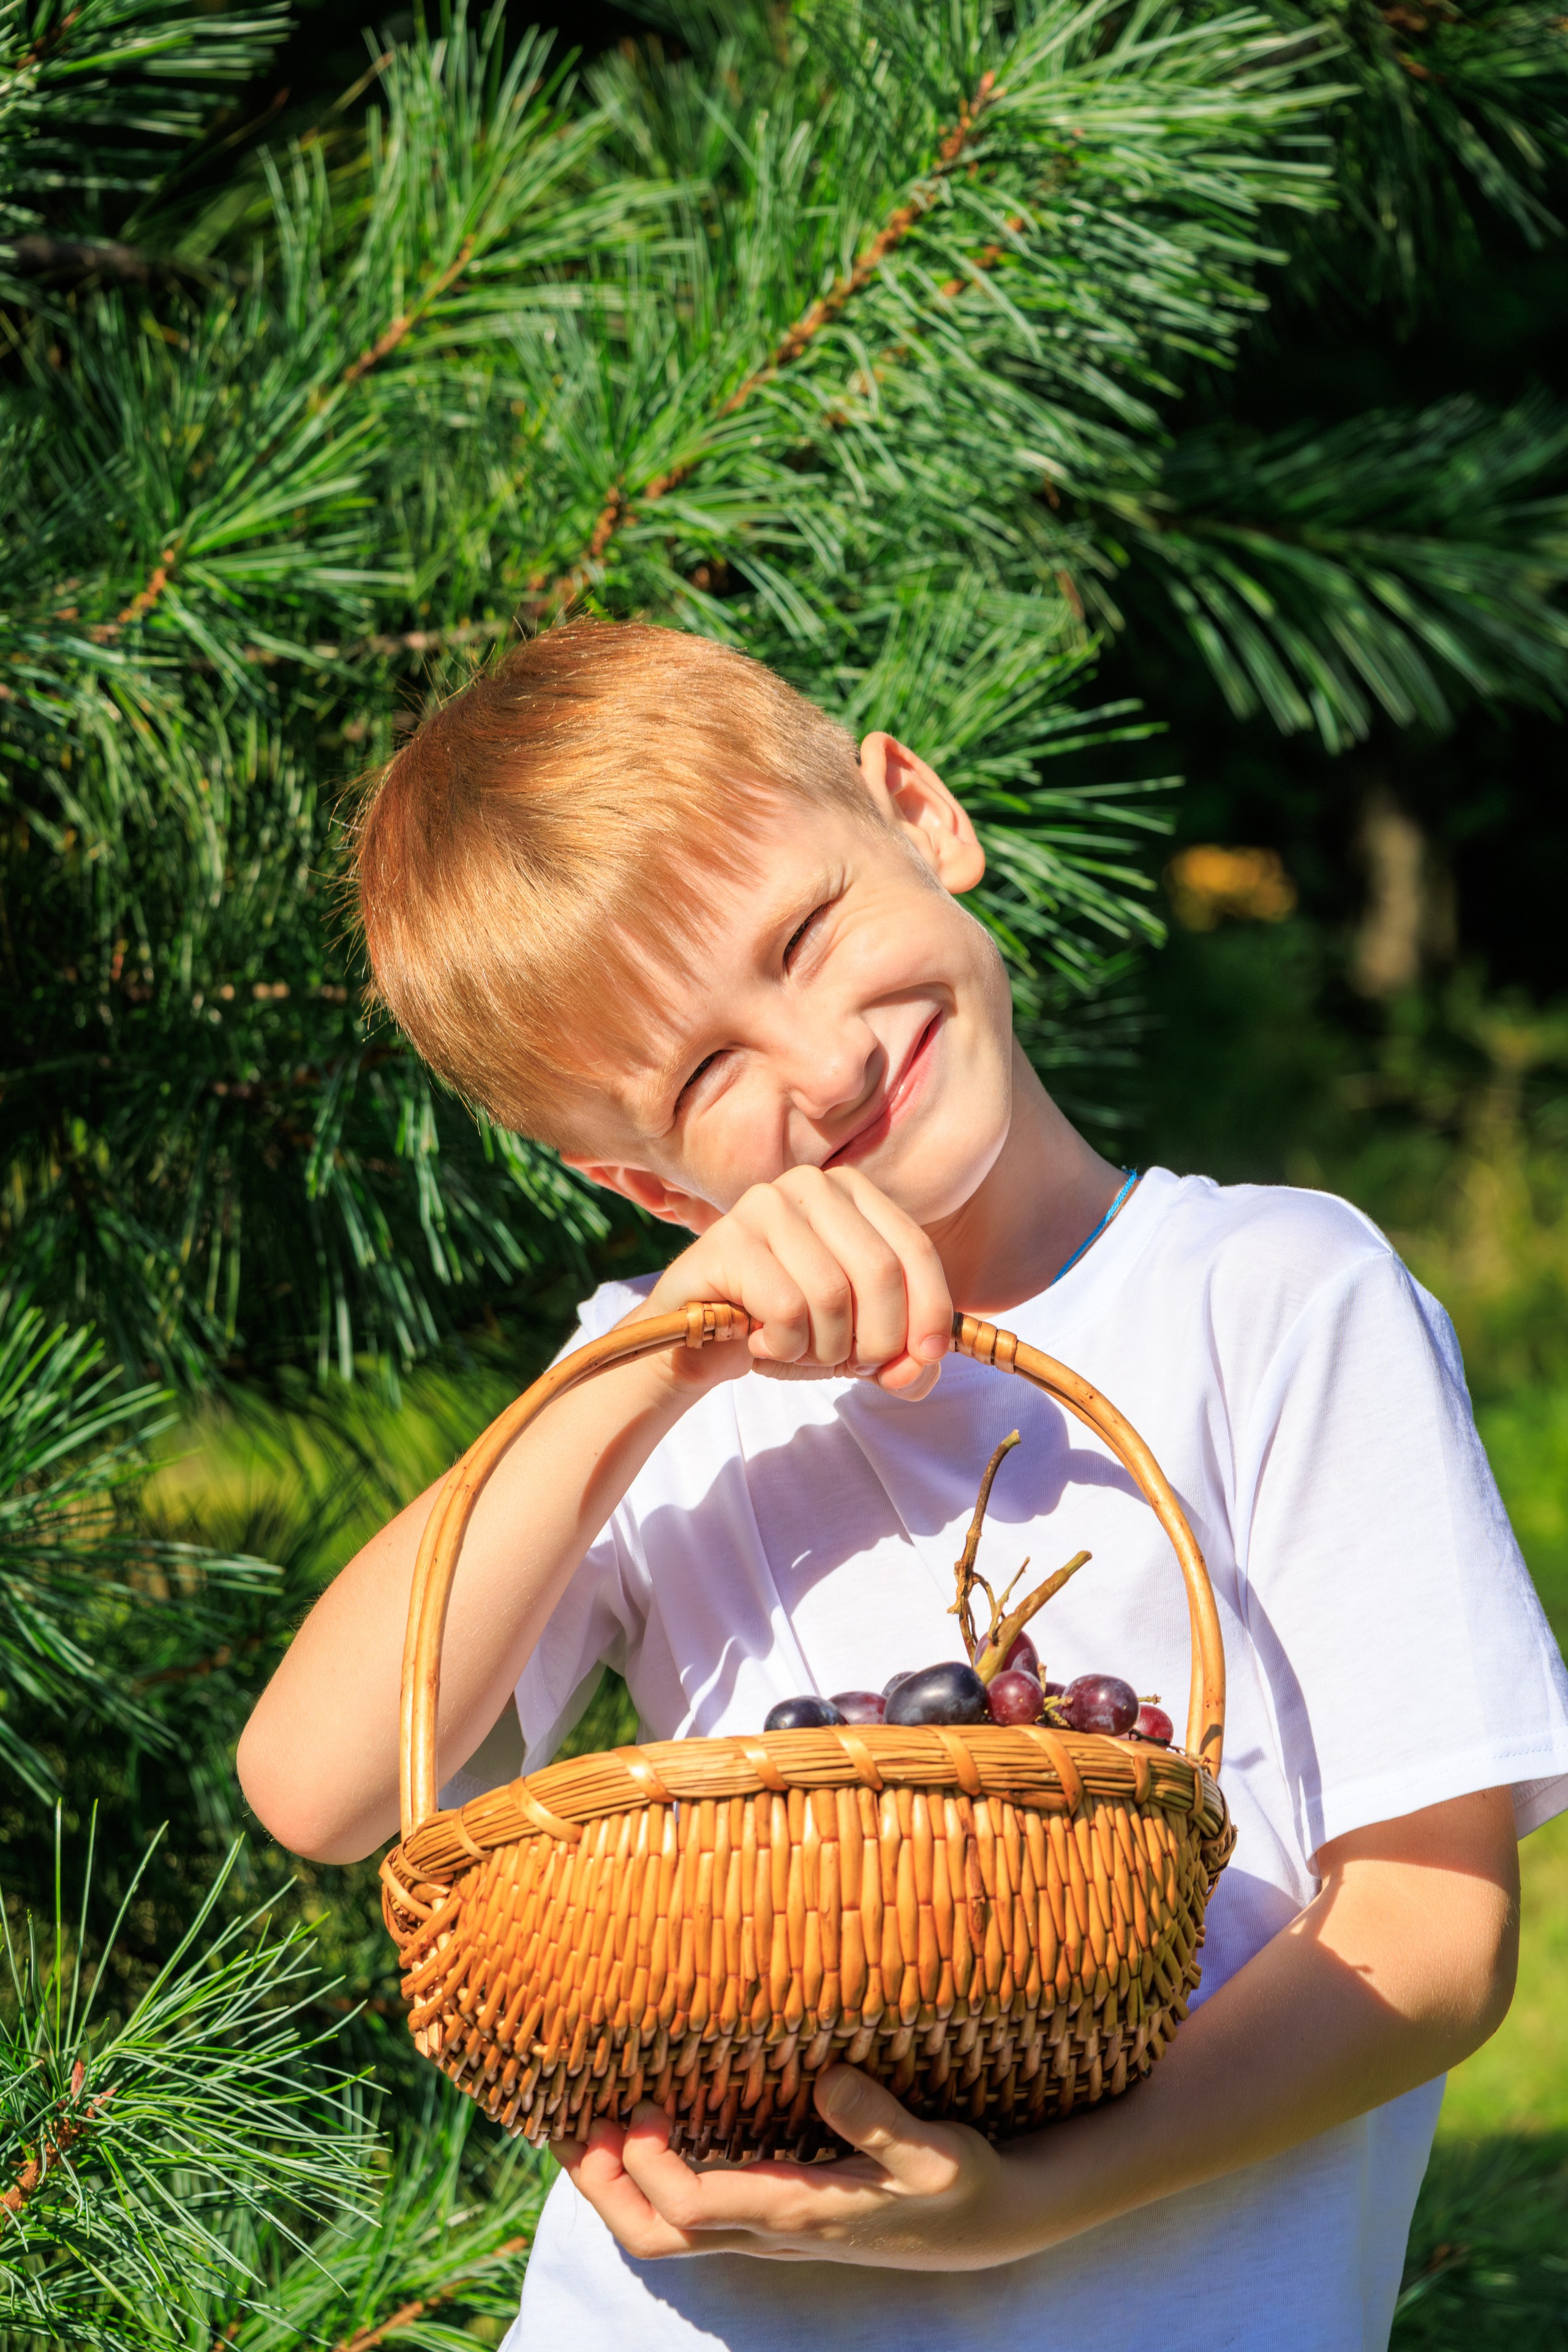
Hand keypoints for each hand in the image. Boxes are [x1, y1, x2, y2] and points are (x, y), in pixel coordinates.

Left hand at [556, 2066, 1032, 2268]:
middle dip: (602, 2189)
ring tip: (588, 2126)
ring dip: (615, 2187)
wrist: (985, 2226)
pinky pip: (690, 2214)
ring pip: (665, 2234)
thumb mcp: (938, 2150)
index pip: (691, 2208)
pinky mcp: (775, 2216)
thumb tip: (828, 2076)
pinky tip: (644, 2135)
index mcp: (797, 2214)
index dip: (649, 2164)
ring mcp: (768, 2230)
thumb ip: (882, 2119)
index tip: (644, 2102)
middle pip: (656, 2238)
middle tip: (577, 2124)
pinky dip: (649, 2181)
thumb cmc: (961, 2184)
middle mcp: (769, 2231)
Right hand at [641, 1164, 951, 1401]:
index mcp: (853, 1193)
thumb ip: (905, 1360)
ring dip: (824, 1348)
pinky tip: (761, 1343)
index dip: (930, 1311)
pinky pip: (786, 1308)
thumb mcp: (858, 1344)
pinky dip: (785, 1346)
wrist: (698, 1340)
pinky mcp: (726, 1240)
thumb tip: (919, 1367)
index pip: (915, 1250)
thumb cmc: (785, 1328)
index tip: (924, 1357)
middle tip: (848, 1363)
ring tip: (797, 1349)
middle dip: (877, 1340)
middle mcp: (811, 1186)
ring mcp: (764, 1205)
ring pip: (833, 1295)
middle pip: (881, 1271)